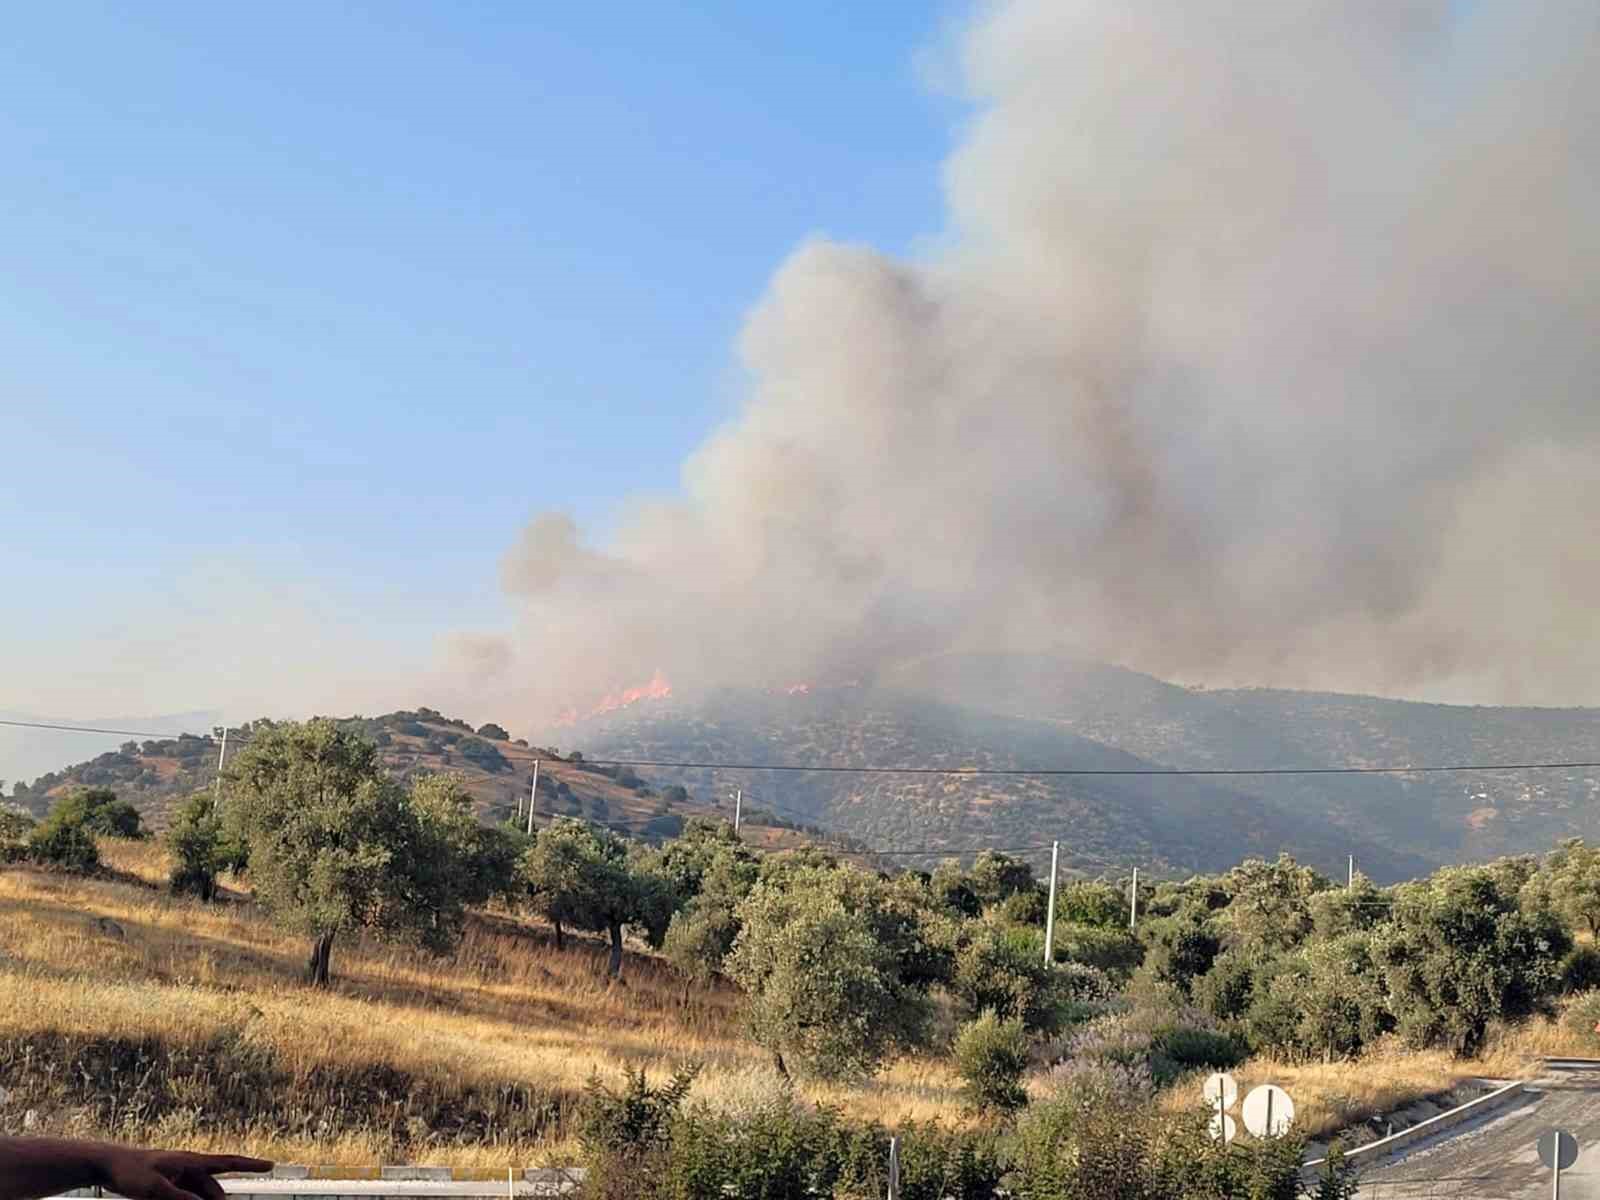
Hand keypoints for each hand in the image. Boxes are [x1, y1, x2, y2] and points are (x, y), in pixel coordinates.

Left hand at [98, 1148, 272, 1199]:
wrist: (107, 1165)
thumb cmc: (130, 1171)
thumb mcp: (153, 1189)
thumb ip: (178, 1198)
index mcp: (190, 1161)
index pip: (227, 1162)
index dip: (250, 1164)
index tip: (270, 1165)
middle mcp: (189, 1168)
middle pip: (213, 1189)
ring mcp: (179, 1177)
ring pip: (199, 1195)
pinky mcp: (169, 1185)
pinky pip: (185, 1198)